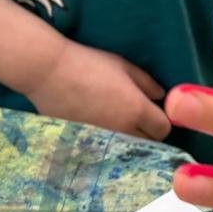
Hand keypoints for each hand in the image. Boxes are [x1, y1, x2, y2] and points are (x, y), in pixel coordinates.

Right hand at [27, 40, 169, 140]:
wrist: (49, 73)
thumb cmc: (88, 63)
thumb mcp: (123, 66)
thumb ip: (146, 83)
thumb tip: (160, 97)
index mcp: (137, 109)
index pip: (163, 129)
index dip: (161, 120)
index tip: (154, 111)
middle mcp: (124, 130)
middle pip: (149, 143)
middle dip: (148, 132)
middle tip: (137, 116)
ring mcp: (104, 139)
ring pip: (128, 148)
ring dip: (129, 138)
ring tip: (118, 120)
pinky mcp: (87, 143)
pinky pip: (106, 148)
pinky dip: (109, 140)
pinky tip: (101, 124)